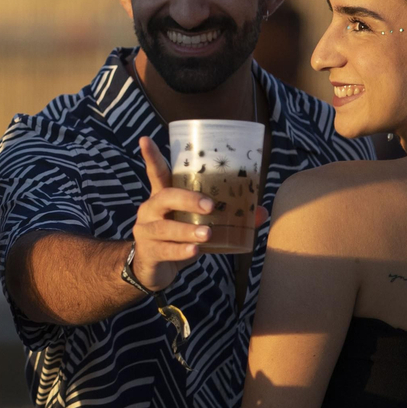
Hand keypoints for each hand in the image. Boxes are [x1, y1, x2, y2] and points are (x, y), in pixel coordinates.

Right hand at [130, 136, 214, 291]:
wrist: (155, 269)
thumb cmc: (179, 238)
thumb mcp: (198, 224)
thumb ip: (226, 217)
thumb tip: (261, 212)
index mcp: (163, 196)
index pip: (156, 172)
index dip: (151, 156)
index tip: (145, 138)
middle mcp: (150, 209)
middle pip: (164, 197)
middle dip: (187, 199)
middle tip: (210, 206)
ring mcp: (145, 231)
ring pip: (165, 227)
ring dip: (187, 230)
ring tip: (207, 234)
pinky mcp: (148, 252)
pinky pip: (164, 250)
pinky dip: (180, 251)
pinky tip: (194, 251)